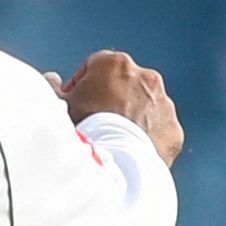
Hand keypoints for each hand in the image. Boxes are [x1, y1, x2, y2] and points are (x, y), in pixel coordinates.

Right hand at [56, 50, 184, 164]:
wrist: (114, 162)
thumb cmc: (82, 127)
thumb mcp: (57, 104)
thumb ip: (53, 87)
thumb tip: (52, 79)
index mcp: (116, 63)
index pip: (95, 66)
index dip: (82, 84)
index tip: (74, 101)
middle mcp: (146, 77)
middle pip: (124, 84)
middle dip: (111, 98)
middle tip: (93, 121)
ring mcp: (164, 104)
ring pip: (145, 106)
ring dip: (131, 117)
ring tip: (111, 140)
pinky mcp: (173, 130)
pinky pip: (158, 131)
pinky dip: (146, 138)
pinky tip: (127, 152)